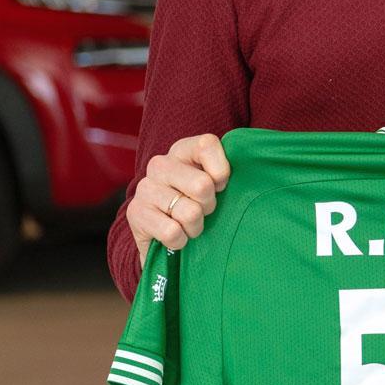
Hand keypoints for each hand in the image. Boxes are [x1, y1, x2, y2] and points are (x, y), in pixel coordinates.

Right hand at [127, 134, 231, 264]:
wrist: (163, 235)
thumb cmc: (198, 204)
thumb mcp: (215, 184)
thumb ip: (227, 172)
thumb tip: (249, 172)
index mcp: (182, 150)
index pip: (207, 144)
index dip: (222, 171)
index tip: (220, 186)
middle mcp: (160, 164)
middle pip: (202, 185)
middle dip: (209, 205)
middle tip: (204, 210)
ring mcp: (145, 188)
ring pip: (189, 212)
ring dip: (195, 226)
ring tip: (189, 225)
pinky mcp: (136, 213)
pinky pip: (172, 232)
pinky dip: (180, 241)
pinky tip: (176, 236)